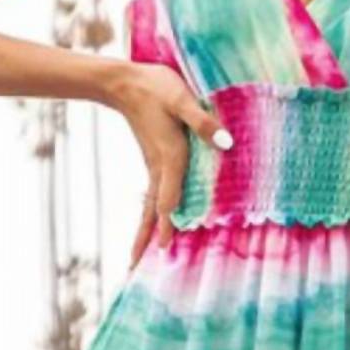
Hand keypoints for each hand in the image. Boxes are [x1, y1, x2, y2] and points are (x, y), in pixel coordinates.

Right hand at [109, 63, 231, 263]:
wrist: (124, 82)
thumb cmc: (156, 88)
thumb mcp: (181, 99)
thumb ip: (203, 122)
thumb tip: (226, 143)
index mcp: (169, 158)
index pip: (169, 199)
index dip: (168, 224)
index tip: (165, 248)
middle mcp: (158, 168)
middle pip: (152, 212)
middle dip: (145, 239)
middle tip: (134, 266)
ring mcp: (153, 167)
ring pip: (149, 207)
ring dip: (144, 232)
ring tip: (136, 256)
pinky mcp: (152, 162)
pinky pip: (150, 197)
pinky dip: (149, 216)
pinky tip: (151, 224)